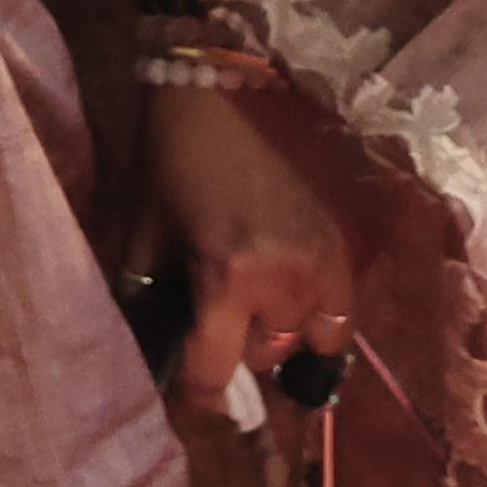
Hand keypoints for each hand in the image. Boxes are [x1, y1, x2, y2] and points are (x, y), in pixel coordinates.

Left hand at [151, 79, 354, 426]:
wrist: (222, 88)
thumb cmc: (170, 157)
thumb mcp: (145, 231)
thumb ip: (147, 299)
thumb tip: (150, 355)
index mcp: (230, 275)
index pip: (217, 370)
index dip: (197, 395)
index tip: (186, 398)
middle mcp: (286, 279)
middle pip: (265, 358)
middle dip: (236, 349)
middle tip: (211, 323)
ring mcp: (323, 263)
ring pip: (305, 341)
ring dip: (275, 334)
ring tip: (247, 303)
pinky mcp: (341, 245)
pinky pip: (339, 315)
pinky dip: (314, 318)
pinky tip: (285, 295)